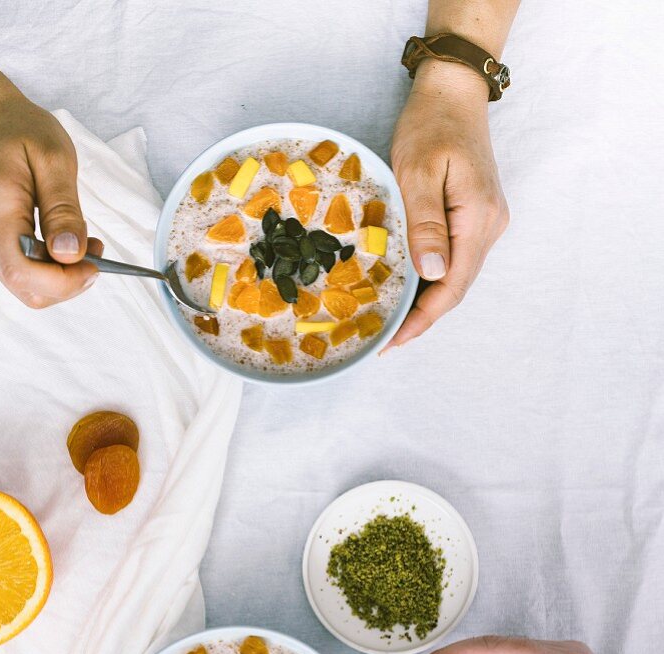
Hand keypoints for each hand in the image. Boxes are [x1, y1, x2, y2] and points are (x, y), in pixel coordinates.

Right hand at [0, 91, 101, 307]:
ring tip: (83, 244)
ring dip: (63, 277)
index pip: (23, 270)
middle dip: (69, 281)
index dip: (63, 281)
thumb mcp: (55, 159)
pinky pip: (22, 275)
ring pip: (26, 287)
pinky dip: (50, 270)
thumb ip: (63, 210)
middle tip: (95, 250)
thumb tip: (70, 254)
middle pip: (26, 287)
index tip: (94, 264)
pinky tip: (64, 244)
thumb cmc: (20, 132)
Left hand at [389, 60, 508, 346]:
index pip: (452, 286)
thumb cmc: (431, 124)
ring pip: (456, 275)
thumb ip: (425, 224)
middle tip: (384, 339)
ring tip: (391, 321)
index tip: (393, 342)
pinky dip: (431, 279)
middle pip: (457, 287)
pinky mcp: (475, 216)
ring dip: (426, 301)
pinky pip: (455, 258)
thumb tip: (431, 274)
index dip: (423, 319)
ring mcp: (486, 222)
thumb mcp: (419, 172)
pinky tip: (408, 288)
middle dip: (422, 317)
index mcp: (479, 219)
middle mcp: (490, 226)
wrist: (453, 90)